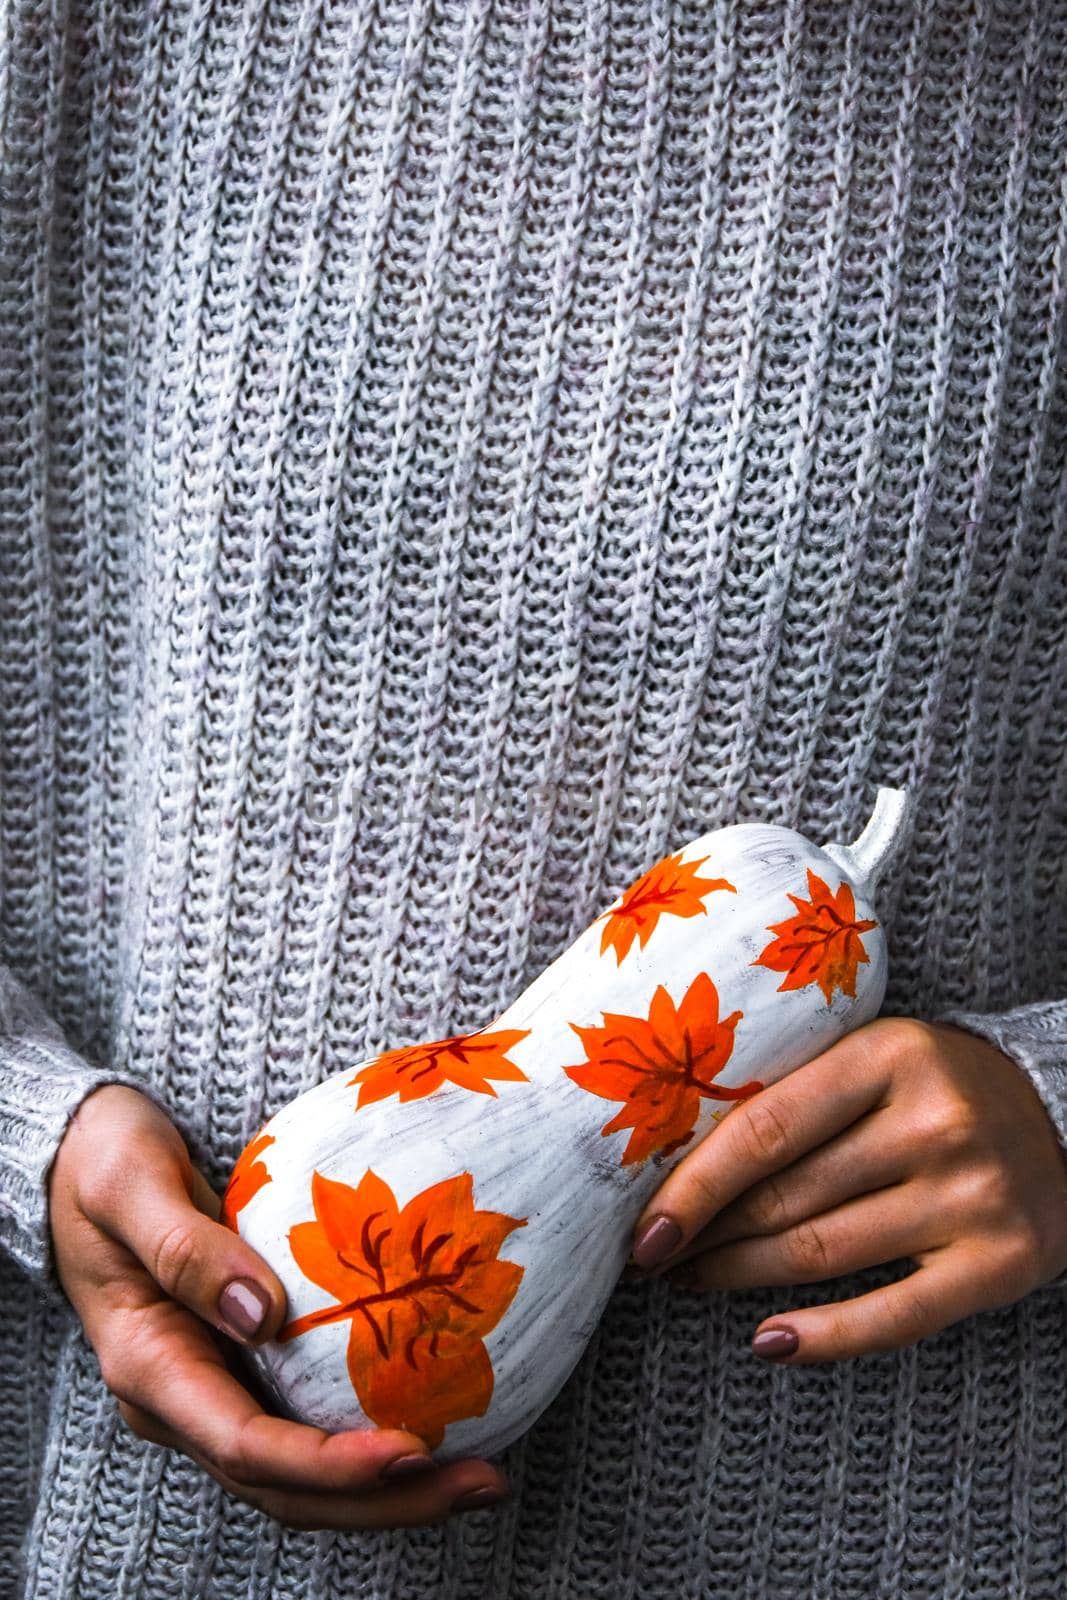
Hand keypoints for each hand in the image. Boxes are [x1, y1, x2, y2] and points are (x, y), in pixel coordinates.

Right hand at [48, 1084, 507, 1528]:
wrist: (78, 1157)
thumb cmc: (100, 1161)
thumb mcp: (129, 1184)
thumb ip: (187, 1248)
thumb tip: (263, 1315)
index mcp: (150, 1368)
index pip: (248, 1448)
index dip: (330, 1463)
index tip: (411, 1450)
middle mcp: (184, 1399)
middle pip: (289, 1488)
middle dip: (387, 1501)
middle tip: (485, 1482)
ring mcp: (216, 1388)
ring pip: (304, 1475)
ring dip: (392, 1487)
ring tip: (484, 1471)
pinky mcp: (244, 1368)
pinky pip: (311, 1425)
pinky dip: (372, 1441)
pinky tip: (442, 1419)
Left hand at [627, 1017, 1066, 1362]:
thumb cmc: (941, 1086)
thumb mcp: (878, 1056)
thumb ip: (799, 1089)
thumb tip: (675, 1148)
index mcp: (891, 1055)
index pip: (766, 1129)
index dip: (694, 1187)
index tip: (644, 1229)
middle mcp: (936, 1124)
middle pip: (788, 1197)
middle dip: (707, 1235)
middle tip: (657, 1255)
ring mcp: (974, 1197)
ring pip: (825, 1254)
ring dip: (743, 1278)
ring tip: (695, 1281)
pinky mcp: (1002, 1263)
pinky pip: (893, 1314)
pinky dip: (824, 1336)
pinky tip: (769, 1341)